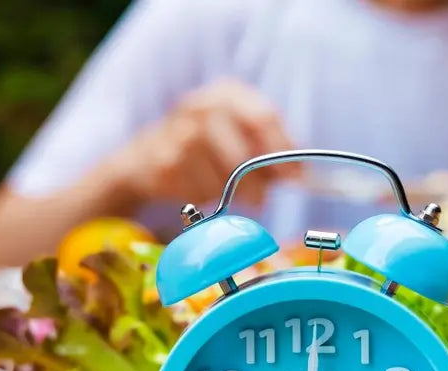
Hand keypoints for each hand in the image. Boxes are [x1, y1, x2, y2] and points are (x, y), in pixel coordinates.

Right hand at [109, 79, 298, 206]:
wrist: (145, 156)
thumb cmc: (206, 147)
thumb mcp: (240, 136)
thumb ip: (272, 151)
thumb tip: (302, 175)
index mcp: (227, 94)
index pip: (263, 118)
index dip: (284, 151)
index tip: (296, 178)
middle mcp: (200, 106)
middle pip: (242, 152)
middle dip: (256, 181)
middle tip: (262, 199)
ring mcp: (177, 133)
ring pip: (220, 177)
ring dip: (229, 193)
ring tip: (226, 192)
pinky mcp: (163, 163)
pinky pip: (198, 192)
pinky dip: (205, 197)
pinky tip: (198, 188)